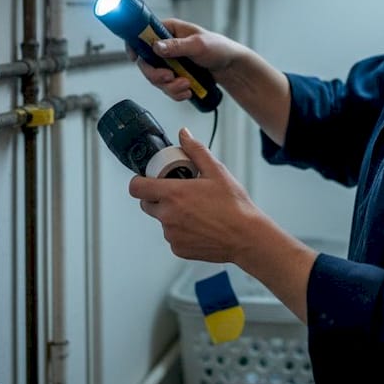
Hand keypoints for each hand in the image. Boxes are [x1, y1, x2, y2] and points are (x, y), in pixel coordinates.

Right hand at [129, 18, 243, 103]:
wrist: (231, 68)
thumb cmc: (219, 48)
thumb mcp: (198, 45)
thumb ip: (176, 46)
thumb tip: (156, 46)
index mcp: (169, 30)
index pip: (142, 34)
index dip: (134, 46)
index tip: (135, 58)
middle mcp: (166, 46)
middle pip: (146, 63)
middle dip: (157, 75)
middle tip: (170, 78)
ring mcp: (169, 62)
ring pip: (156, 79)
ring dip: (170, 87)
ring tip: (187, 86)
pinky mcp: (175, 76)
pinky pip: (167, 88)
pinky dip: (176, 93)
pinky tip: (188, 91)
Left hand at [129, 128, 264, 262]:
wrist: (246, 237)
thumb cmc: (234, 206)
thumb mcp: (216, 171)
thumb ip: (196, 150)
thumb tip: (184, 135)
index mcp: (173, 194)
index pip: (136, 188)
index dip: (140, 181)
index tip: (148, 180)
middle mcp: (167, 216)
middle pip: (146, 204)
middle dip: (157, 197)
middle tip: (178, 194)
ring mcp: (171, 234)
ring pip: (161, 221)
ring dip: (171, 215)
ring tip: (194, 211)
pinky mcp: (178, 249)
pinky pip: (172, 236)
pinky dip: (181, 231)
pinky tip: (199, 226)